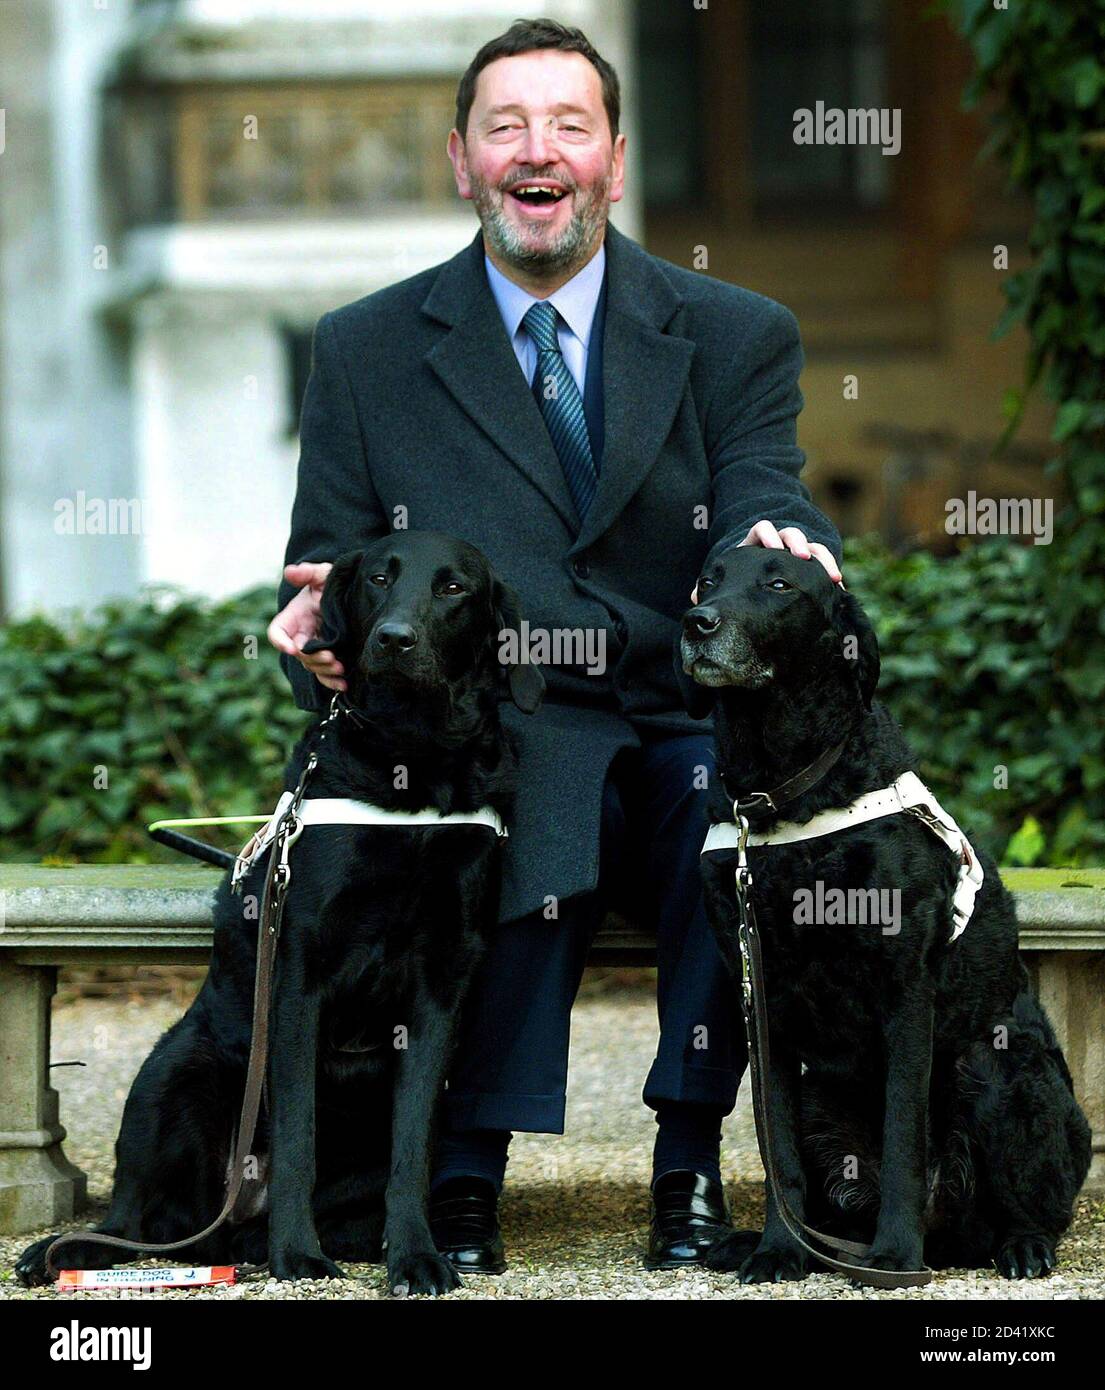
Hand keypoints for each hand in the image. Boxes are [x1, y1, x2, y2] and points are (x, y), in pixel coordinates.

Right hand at [267, 562, 346, 691]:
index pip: (277, 632)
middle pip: (298, 654)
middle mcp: (300, 635)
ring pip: (312, 666)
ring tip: (341, 667)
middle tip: (331, 657)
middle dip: (312, 658)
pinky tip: (344, 685)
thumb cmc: (330, 582)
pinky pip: (325, 674)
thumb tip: (290, 572)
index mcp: (293, 617)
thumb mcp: (322, 574)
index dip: (280, 641)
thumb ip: (308, 572)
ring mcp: (314, 648)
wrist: (348, 593)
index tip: (292, 648)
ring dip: (324, 670)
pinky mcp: (328, 656)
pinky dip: (333, 682)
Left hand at [690, 520, 842, 602]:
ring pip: (812, 546)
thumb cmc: (740, 579)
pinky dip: (830, 572)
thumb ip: (715, 584)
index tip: (772, 548)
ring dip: (821, 557)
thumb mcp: (730, 577)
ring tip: (831, 575)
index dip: (767, 535)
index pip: (762, 529)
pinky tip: (837, 587)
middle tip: (802, 555)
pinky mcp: (811, 563)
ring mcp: (797, 552)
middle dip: (797, 542)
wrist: (758, 580)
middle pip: (790, 534)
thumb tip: (696, 595)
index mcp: (756, 542)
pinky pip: (823, 563)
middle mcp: (780, 543)